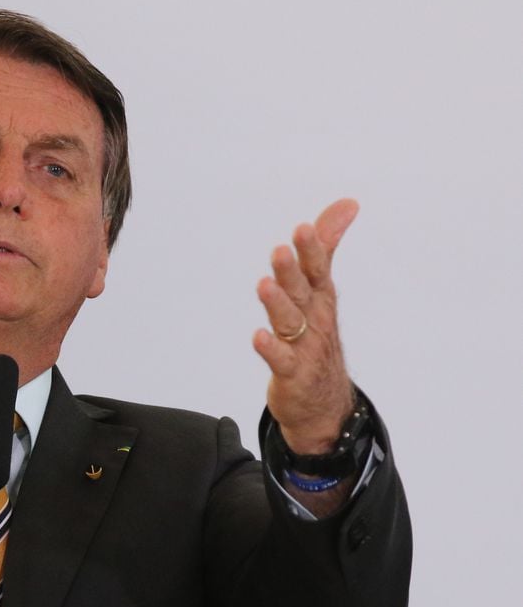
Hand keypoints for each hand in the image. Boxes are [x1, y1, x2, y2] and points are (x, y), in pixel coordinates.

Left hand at [252, 198, 358, 454]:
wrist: (325, 402)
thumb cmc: (318, 337)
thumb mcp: (322, 289)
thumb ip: (326, 246)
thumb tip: (347, 204)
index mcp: (320, 297)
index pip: (317, 268)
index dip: (311, 249)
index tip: (303, 228)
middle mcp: (314, 319)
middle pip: (302, 291)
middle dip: (292, 270)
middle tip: (281, 250)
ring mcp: (304, 347)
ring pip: (290, 321)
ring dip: (277, 303)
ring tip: (264, 285)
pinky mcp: (292, 373)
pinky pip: (281, 359)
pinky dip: (270, 348)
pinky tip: (258, 337)